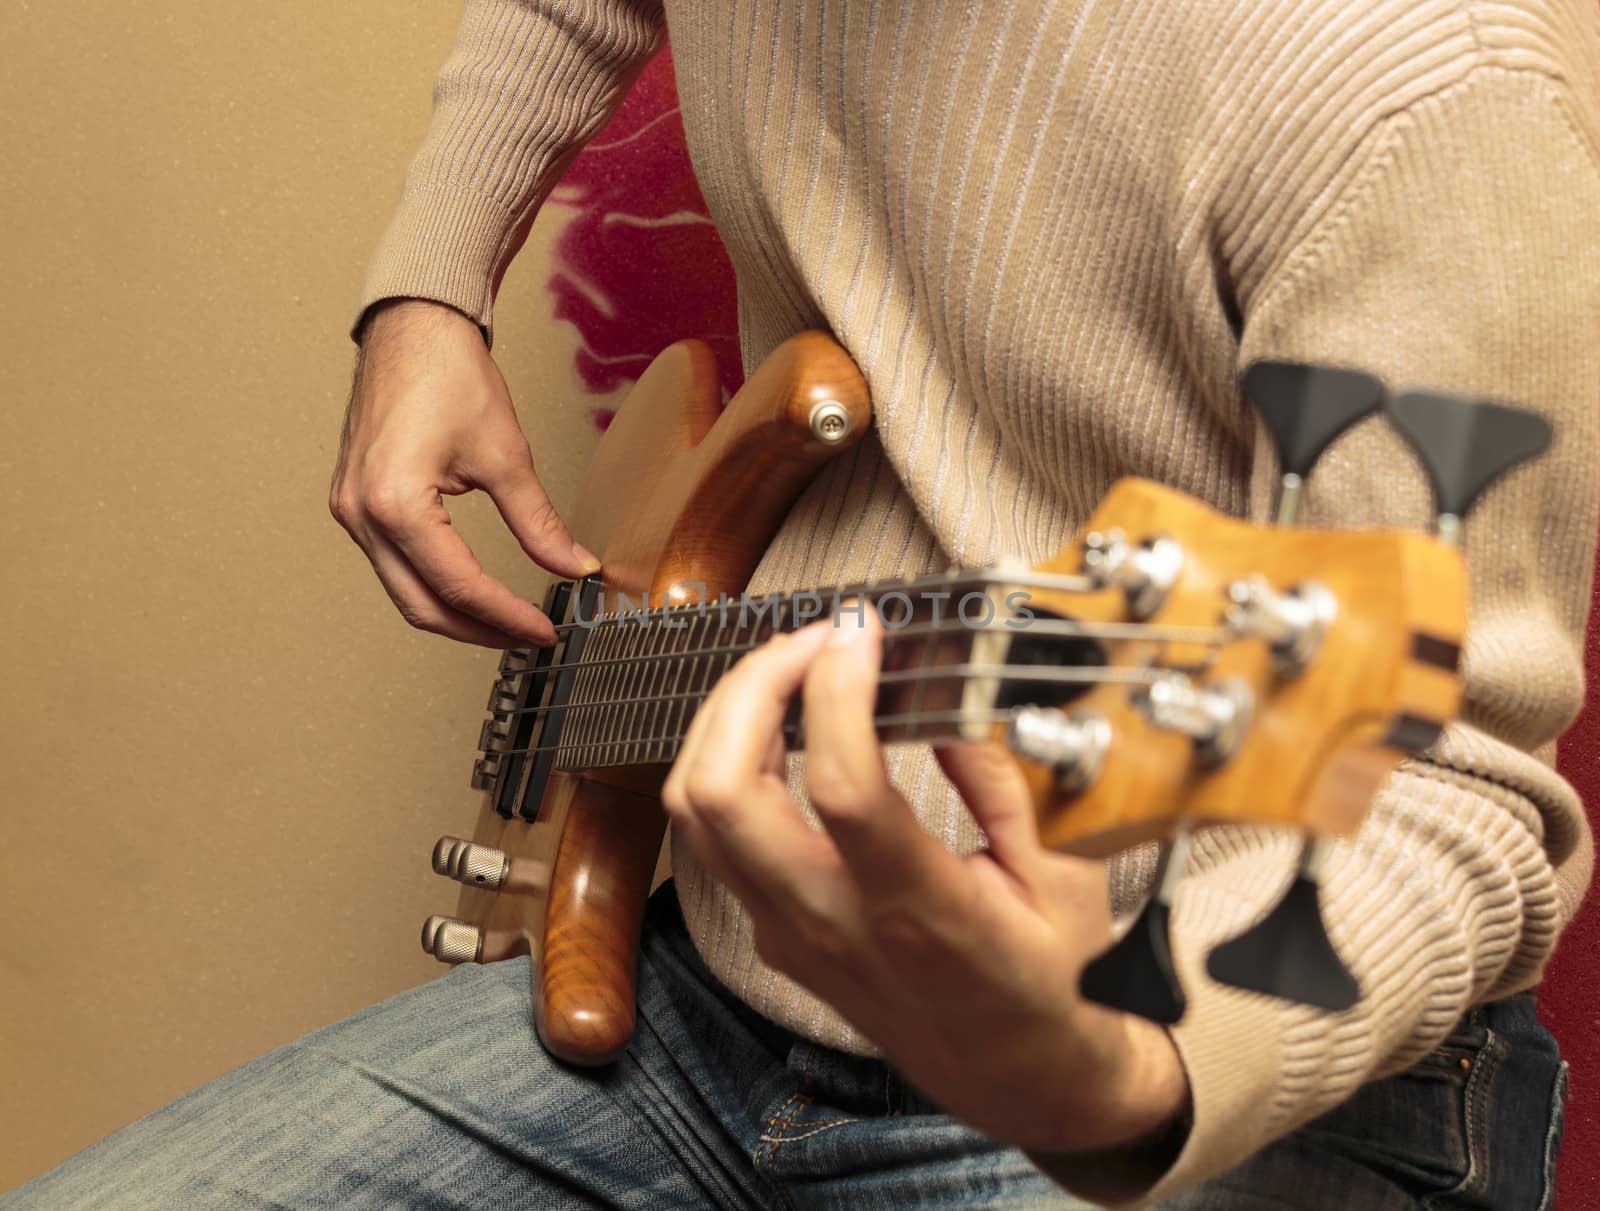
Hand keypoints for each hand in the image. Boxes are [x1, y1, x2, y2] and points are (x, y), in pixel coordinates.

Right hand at [329, 299, 598, 647]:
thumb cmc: (450, 374)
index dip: (506, 617)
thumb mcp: (507, 456)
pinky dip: (432, 584)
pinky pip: (392, 564)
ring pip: (403, 591)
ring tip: (505, 621)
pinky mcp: (354, 502)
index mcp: (395, 503)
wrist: (413, 326)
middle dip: (478, 630)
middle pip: (421, 605)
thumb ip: (540, 523)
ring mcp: (350, 510)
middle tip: (527, 636)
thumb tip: (576, 568)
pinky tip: (470, 589)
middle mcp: (361, 513)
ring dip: (454, 613)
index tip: (545, 630)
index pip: (458, 585)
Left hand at [661, 609, 1188, 1154]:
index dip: (836, 691)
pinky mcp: (776, 936)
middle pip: (722, 792)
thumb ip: (998, 779)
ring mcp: (790, 934)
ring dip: (727, 720)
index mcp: (919, 913)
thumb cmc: (1055, 984)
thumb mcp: (1062, 875)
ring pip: (694, 813)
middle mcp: (833, 925)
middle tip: (811, 640)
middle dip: (750, 688)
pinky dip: (729, 761)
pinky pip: (713, 837)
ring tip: (792, 670)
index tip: (862, 633)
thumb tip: (945, 693)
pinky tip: (783, 726)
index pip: (839, 785)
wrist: (1026, 1083)